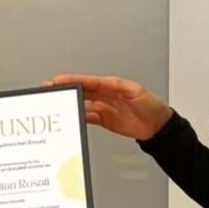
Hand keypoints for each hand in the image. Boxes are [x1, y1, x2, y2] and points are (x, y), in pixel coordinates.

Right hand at [49, 75, 173, 141]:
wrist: (157, 126)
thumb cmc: (152, 106)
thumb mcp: (137, 91)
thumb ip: (119, 86)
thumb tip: (104, 83)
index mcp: (112, 85)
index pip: (88, 82)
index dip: (73, 80)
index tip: (59, 80)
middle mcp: (106, 95)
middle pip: (82, 91)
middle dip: (66, 90)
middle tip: (51, 90)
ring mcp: (104, 108)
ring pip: (82, 104)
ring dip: (70, 104)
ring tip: (57, 104)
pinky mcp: (104, 120)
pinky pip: (88, 117)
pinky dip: (79, 117)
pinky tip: (71, 117)